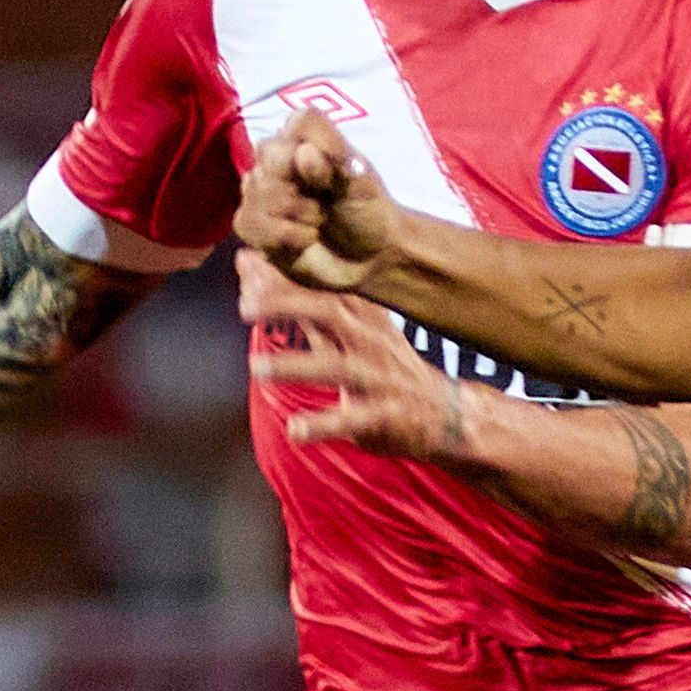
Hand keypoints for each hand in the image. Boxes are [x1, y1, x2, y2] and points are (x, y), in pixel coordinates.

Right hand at [235, 111, 401, 292]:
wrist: (368, 257)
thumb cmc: (367, 211)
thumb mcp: (361, 179)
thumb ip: (334, 158)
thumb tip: (303, 153)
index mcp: (307, 138)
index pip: (297, 123)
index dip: (314, 153)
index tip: (332, 179)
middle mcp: (279, 157)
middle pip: (269, 156)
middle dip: (300, 191)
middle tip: (323, 209)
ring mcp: (261, 189)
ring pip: (255, 192)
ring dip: (294, 218)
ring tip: (316, 225)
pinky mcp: (252, 222)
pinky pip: (247, 222)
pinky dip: (280, 237)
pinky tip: (301, 242)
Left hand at [239, 251, 471, 462]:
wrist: (445, 410)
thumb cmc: (382, 364)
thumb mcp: (348, 327)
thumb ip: (296, 301)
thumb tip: (247, 262)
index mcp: (360, 313)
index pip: (320, 285)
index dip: (283, 273)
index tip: (245, 260)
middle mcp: (369, 339)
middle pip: (330, 312)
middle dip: (287, 306)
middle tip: (245, 307)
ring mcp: (378, 377)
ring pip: (337, 367)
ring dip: (296, 366)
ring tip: (257, 369)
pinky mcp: (384, 416)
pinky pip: (352, 420)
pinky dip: (323, 425)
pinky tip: (294, 430)